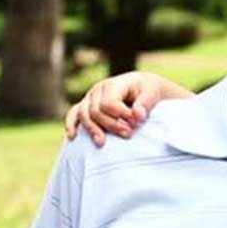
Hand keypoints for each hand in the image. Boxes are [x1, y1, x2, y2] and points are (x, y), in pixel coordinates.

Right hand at [63, 71, 189, 145]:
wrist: (145, 89)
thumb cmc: (150, 90)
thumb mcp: (154, 92)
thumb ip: (146, 103)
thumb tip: (138, 115)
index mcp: (114, 84)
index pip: (109, 103)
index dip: (121, 115)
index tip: (136, 123)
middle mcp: (98, 90)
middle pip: (95, 111)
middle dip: (111, 125)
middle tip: (128, 134)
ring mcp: (90, 98)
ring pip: (84, 115)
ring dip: (93, 130)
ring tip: (103, 143)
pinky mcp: (87, 107)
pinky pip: (74, 114)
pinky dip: (72, 124)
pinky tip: (73, 136)